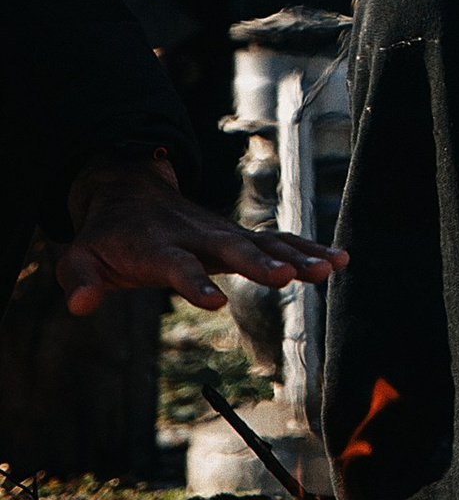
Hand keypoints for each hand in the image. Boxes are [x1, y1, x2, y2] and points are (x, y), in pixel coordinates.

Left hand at [56, 155, 350, 317]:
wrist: (132, 194)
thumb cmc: (107, 237)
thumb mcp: (80, 258)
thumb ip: (78, 280)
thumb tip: (81, 305)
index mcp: (158, 246)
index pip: (178, 267)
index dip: (194, 284)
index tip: (215, 303)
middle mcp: (197, 236)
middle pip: (232, 250)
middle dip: (261, 264)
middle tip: (289, 277)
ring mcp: (222, 234)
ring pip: (264, 242)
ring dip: (298, 255)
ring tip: (331, 268)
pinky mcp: (240, 237)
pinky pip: (279, 240)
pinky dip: (308, 247)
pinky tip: (339, 260)